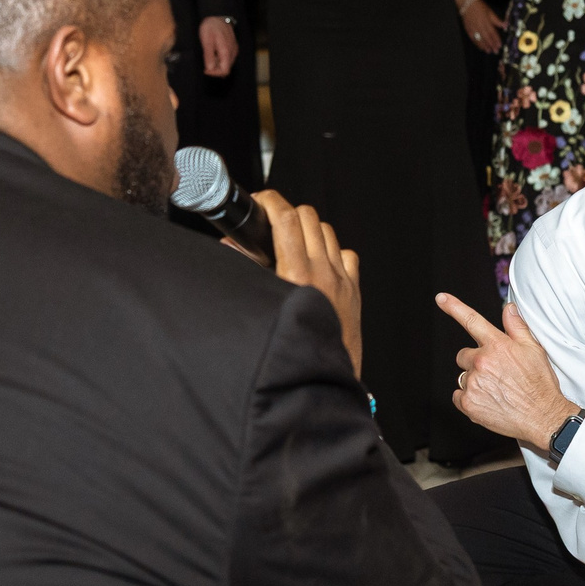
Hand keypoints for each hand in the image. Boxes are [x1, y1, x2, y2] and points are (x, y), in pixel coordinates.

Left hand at [198, 15, 237, 76]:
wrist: (217, 14)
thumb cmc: (211, 26)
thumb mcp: (206, 40)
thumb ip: (208, 55)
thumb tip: (209, 69)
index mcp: (226, 51)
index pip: (224, 71)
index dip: (214, 73)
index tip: (205, 69)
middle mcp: (233, 52)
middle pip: (226, 69)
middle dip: (215, 69)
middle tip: (204, 62)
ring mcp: (234, 49)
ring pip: (226, 64)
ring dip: (217, 64)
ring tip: (208, 55)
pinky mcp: (232, 47)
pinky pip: (227, 58)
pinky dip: (220, 59)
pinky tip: (213, 52)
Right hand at [254, 189, 363, 376]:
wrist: (321, 384)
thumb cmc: (288, 350)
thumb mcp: (262, 307)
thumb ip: (246, 272)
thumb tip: (230, 246)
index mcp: (297, 275)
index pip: (286, 218)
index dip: (271, 201)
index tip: (260, 202)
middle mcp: (323, 273)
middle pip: (308, 216)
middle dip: (287, 214)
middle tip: (272, 225)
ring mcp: (342, 280)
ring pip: (327, 231)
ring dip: (308, 230)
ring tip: (292, 244)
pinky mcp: (354, 290)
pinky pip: (346, 253)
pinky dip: (332, 251)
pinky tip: (319, 263)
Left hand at [434, 295, 573, 449]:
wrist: (542, 417)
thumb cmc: (540, 384)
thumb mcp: (534, 350)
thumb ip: (517, 327)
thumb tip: (508, 308)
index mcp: (497, 346)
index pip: (472, 320)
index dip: (454, 307)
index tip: (440, 298)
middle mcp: (481, 362)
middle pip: (464, 355)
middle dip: (475, 361)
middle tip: (495, 373)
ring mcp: (473, 383)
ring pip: (463, 376)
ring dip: (474, 381)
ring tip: (496, 390)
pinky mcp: (468, 403)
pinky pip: (458, 396)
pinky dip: (469, 398)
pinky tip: (487, 400)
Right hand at [457, 0, 503, 51]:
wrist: (467, 2)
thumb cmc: (480, 6)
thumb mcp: (490, 11)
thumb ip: (497, 20)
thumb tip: (505, 25)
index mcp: (486, 21)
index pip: (492, 32)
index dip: (496, 39)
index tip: (499, 45)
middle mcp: (479, 25)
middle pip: (486, 37)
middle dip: (491, 45)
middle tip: (495, 51)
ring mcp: (473, 28)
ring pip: (479, 39)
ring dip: (484, 46)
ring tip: (489, 51)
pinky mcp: (468, 29)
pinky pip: (473, 38)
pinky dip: (477, 43)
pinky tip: (480, 47)